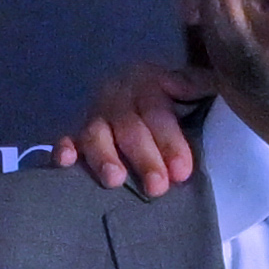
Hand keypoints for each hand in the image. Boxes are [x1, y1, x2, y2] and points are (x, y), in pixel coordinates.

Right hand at [53, 61, 216, 195]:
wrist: (153, 105)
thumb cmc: (183, 104)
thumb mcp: (197, 87)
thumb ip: (198, 84)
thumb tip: (204, 82)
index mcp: (150, 81)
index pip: (158, 111)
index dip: (169, 141)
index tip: (182, 171)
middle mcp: (120, 95)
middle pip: (130, 126)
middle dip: (144, 158)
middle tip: (157, 187)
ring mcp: (97, 114)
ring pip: (97, 133)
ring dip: (104, 157)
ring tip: (115, 180)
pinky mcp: (78, 132)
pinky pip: (68, 137)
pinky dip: (64, 148)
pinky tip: (65, 160)